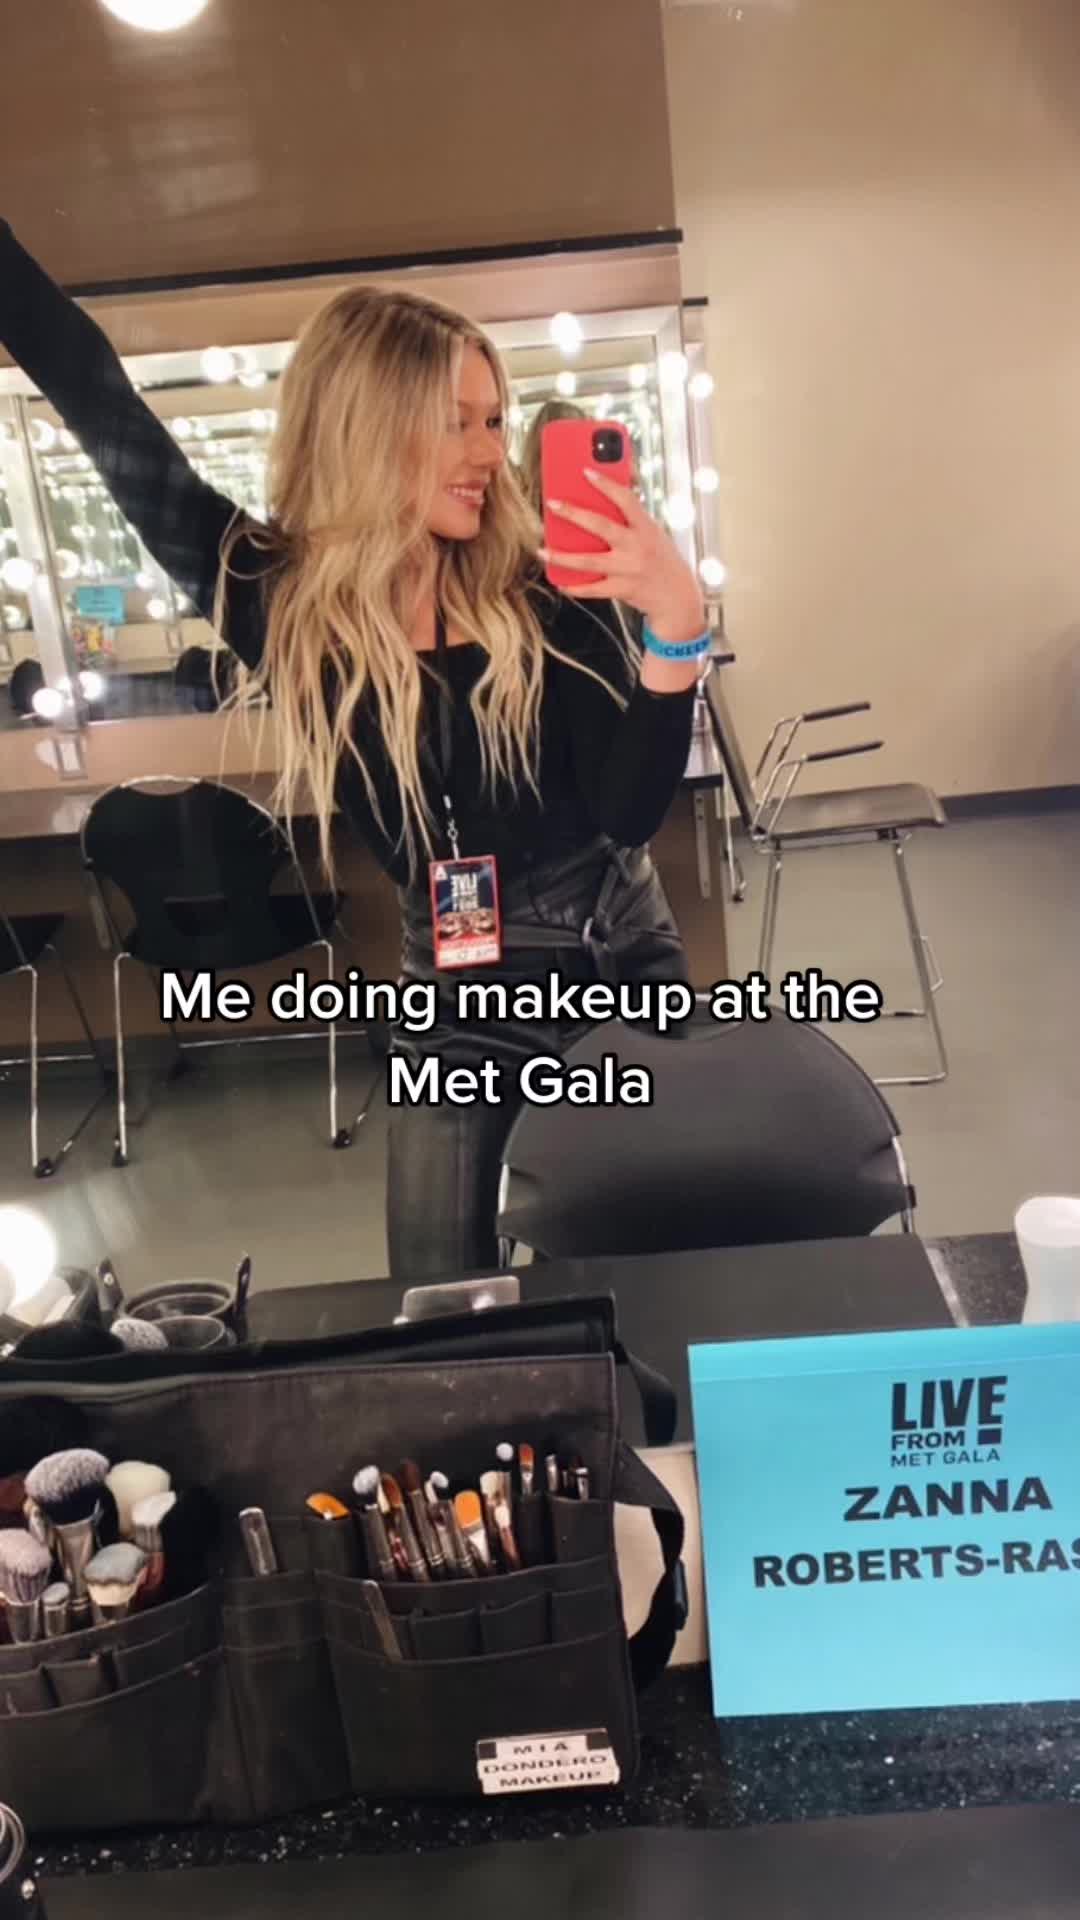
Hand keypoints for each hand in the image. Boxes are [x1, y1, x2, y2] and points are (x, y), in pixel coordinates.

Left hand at [538, 467, 705, 642]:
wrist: (678, 598)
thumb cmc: (663, 561)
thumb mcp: (655, 533)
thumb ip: (633, 518)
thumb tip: (606, 497)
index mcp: (646, 528)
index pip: (626, 500)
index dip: (606, 484)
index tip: (586, 471)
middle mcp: (636, 547)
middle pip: (601, 526)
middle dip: (574, 514)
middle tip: (553, 504)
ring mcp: (627, 570)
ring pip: (588, 561)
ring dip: (562, 556)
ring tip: (543, 550)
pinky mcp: (621, 589)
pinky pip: (592, 589)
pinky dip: (574, 586)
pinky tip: (560, 581)